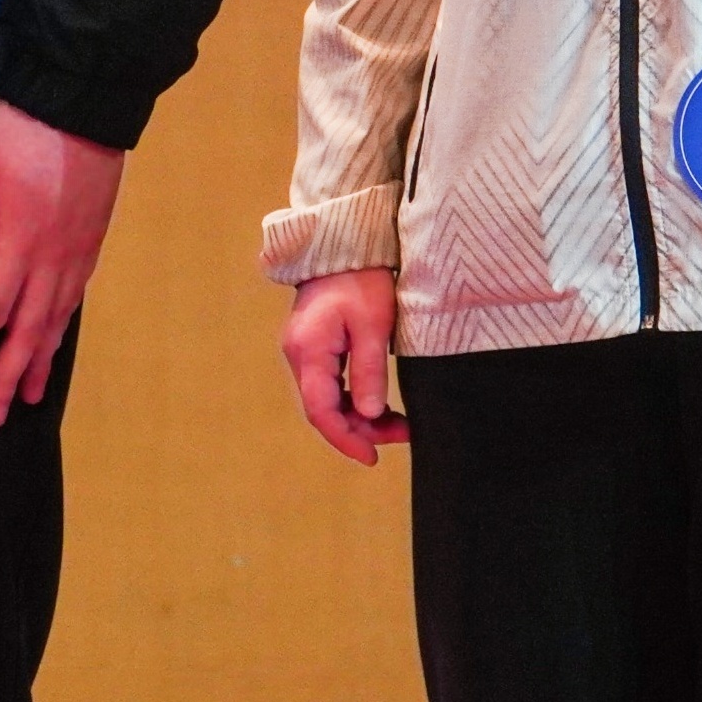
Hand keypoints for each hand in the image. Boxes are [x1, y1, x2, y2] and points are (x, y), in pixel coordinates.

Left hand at [0, 98, 126, 426]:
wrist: (88, 101)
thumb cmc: (26, 126)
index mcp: (19, 240)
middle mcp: (53, 255)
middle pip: (29, 330)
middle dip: (10, 377)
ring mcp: (78, 249)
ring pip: (58, 319)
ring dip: (42, 360)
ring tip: (33, 395)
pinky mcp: (92, 237)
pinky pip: (77, 296)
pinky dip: (64, 326)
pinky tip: (57, 336)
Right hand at [281, 268, 411, 465]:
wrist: (345, 245)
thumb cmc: (361, 278)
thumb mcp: (373, 325)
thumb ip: (369, 371)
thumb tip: (369, 413)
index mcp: (309, 351)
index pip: (321, 411)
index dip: (345, 439)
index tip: (372, 457)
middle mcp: (300, 355)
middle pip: (325, 409)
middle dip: (361, 429)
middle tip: (401, 435)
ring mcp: (306, 351)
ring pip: (329, 399)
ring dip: (360, 415)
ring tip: (398, 424)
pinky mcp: (317, 346)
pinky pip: (332, 384)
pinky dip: (354, 398)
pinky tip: (379, 404)